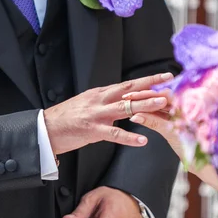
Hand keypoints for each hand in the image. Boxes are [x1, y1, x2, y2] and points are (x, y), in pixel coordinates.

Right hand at [44, 73, 172, 154]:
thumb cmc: (67, 118)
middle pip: (130, 90)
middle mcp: (100, 100)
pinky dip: (129, 137)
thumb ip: (105, 101)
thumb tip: (123, 100)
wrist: (46, 128)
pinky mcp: (92, 130)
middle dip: (151, 87)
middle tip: (170, 86)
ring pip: (125, 107)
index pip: (128, 84)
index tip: (165, 78)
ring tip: (161, 104)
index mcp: (101, 93)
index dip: (148, 80)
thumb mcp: (88, 103)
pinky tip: (142, 140)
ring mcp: (97, 115)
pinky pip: (114, 134)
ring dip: (145, 105)